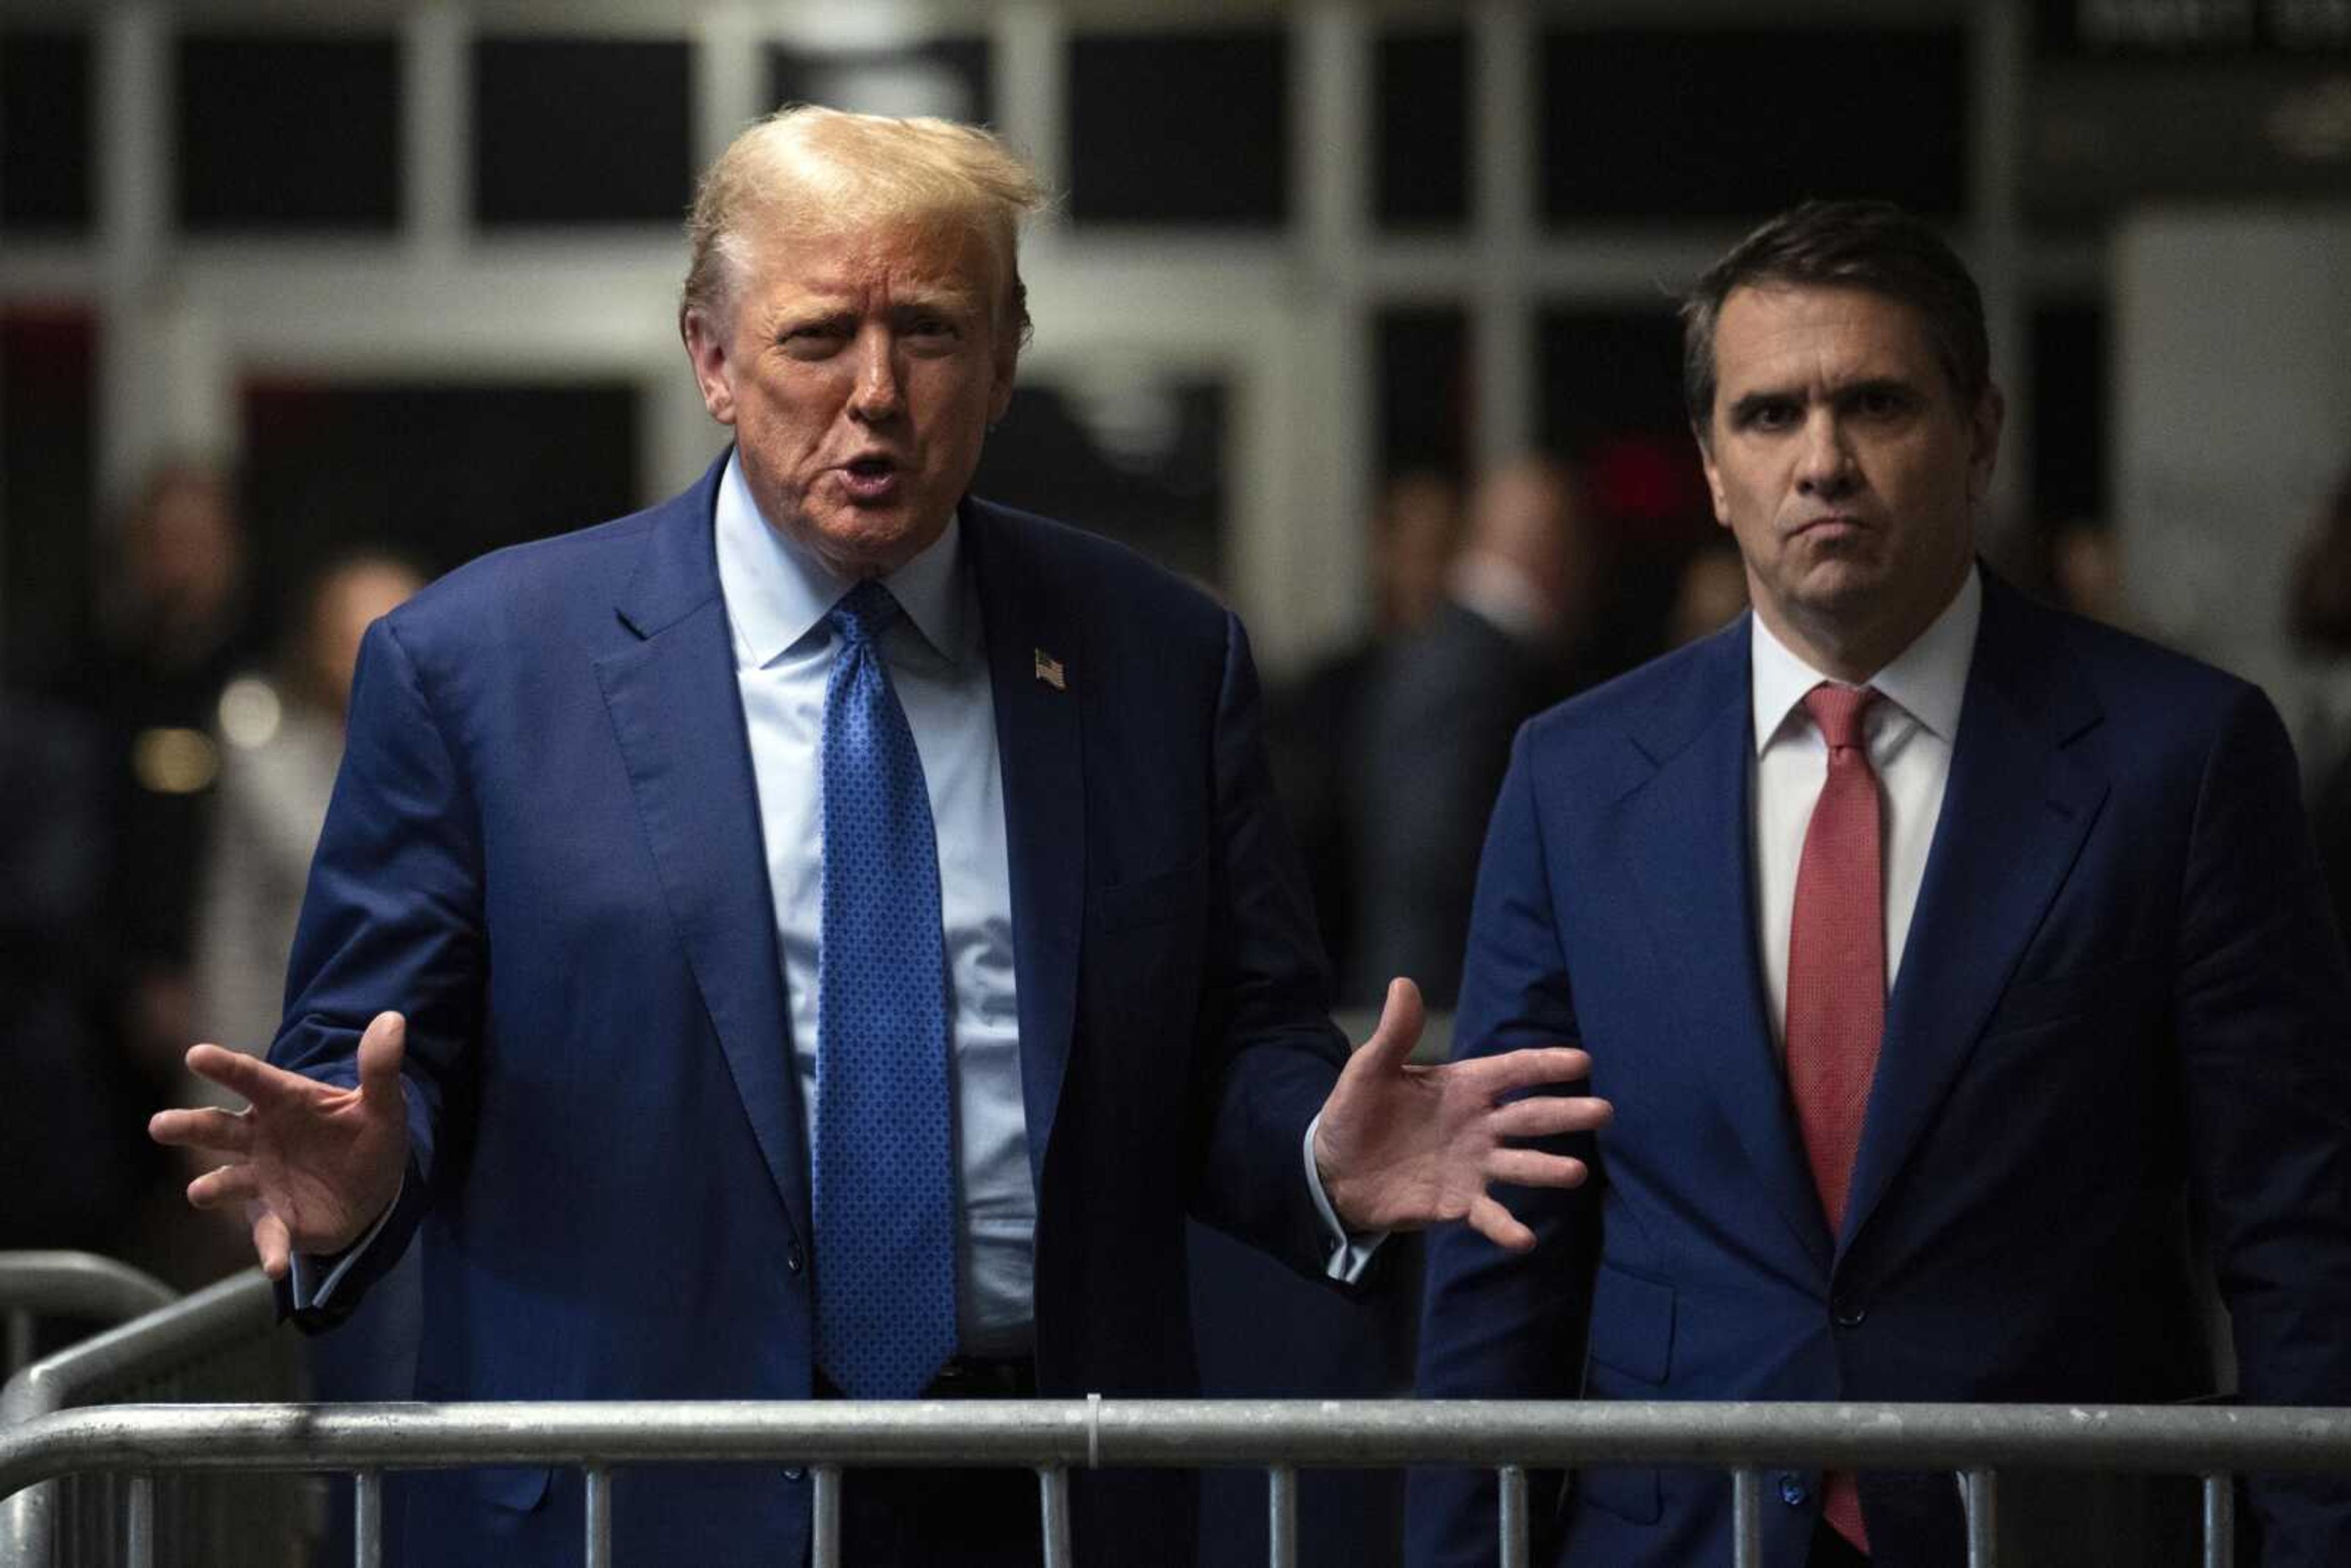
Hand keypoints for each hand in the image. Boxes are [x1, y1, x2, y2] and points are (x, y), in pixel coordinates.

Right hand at [148, 1010, 411, 1278]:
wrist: (376, 1186)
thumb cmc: (365, 1134)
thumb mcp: (382, 1103)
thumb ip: (380, 1067)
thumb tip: (393, 1019)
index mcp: (283, 1101)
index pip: (251, 1078)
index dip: (225, 1066)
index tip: (195, 1054)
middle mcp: (259, 1138)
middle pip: (217, 1128)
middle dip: (188, 1126)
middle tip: (160, 1125)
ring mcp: (261, 1180)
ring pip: (226, 1182)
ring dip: (213, 1187)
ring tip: (200, 1191)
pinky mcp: (276, 1219)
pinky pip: (269, 1235)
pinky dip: (271, 1250)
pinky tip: (275, 1266)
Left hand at [1312, 978, 1609, 1251]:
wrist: (1334, 1171)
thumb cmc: (1356, 1114)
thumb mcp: (1369, 1071)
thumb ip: (1395, 1034)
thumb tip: (1403, 984)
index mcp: (1463, 1087)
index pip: (1512, 1071)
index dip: (1544, 1065)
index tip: (1582, 1060)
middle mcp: (1478, 1125)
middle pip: (1529, 1117)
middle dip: (1566, 1114)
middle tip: (1603, 1112)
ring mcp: (1473, 1165)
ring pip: (1520, 1164)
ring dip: (1547, 1169)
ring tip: (1576, 1173)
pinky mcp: (1459, 1203)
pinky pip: (1488, 1214)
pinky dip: (1506, 1227)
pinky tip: (1525, 1238)